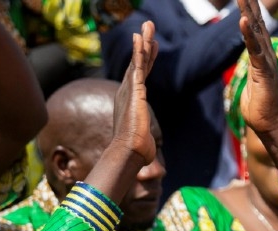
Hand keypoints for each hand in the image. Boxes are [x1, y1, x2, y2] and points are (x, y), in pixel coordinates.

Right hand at [112, 21, 157, 164]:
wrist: (128, 152)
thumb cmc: (135, 152)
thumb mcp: (142, 141)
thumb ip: (143, 142)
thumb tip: (148, 159)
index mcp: (130, 101)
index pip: (139, 76)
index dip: (145, 60)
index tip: (150, 47)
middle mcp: (127, 92)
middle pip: (138, 63)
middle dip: (144, 45)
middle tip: (147, 28)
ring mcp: (130, 90)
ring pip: (138, 60)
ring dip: (143, 42)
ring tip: (148, 25)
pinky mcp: (135, 89)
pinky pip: (138, 65)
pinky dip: (139, 50)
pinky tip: (141, 37)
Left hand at [237, 0, 277, 136]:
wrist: (271, 125)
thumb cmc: (261, 108)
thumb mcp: (251, 85)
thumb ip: (251, 73)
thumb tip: (249, 71)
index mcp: (263, 58)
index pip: (256, 30)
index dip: (250, 13)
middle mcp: (268, 56)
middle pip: (257, 25)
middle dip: (250, 6)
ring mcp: (267, 63)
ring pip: (256, 33)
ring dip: (248, 13)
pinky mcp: (264, 72)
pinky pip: (255, 50)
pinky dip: (248, 35)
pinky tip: (243, 21)